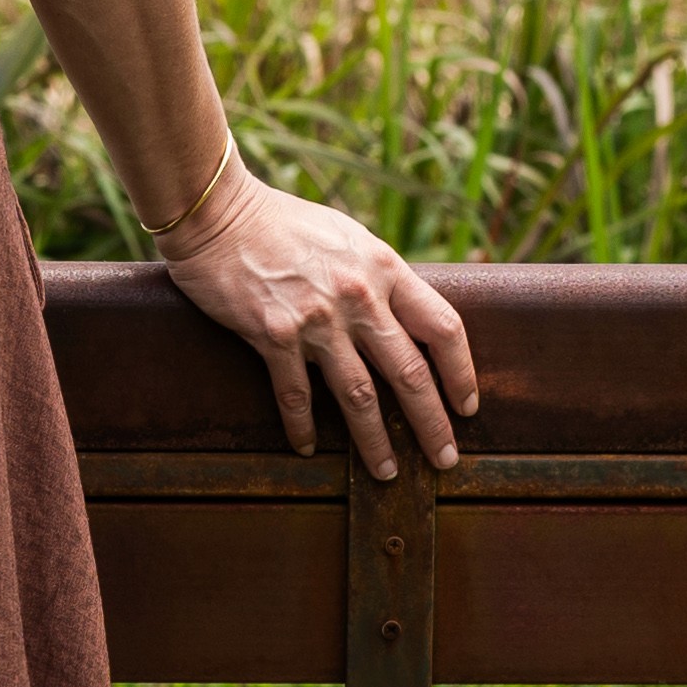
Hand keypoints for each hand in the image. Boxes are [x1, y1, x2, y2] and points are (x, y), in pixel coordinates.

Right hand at [157, 172, 476, 474]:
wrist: (220, 214)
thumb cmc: (284, 223)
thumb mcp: (349, 239)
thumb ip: (378, 277)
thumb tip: (403, 317)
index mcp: (384, 268)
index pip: (444, 328)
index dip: (462, 373)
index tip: (467, 405)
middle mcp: (358, 296)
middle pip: (410, 373)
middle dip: (432, 424)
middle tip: (445, 458)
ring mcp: (317, 319)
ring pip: (359, 396)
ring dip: (376, 441)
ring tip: (387, 472)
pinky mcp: (274, 335)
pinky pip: (296, 394)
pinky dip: (302, 427)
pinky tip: (306, 448)